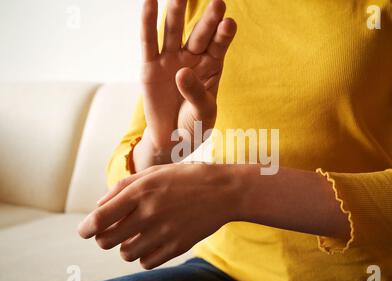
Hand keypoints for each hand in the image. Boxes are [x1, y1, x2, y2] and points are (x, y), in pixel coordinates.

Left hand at [78, 164, 244, 268]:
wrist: (223, 191)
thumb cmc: (186, 178)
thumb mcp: (153, 172)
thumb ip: (123, 187)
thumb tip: (99, 206)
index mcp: (140, 191)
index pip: (99, 219)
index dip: (85, 229)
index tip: (85, 231)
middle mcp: (148, 213)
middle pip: (107, 241)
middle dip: (104, 238)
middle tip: (112, 232)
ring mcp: (163, 232)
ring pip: (126, 254)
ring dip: (126, 247)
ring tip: (137, 235)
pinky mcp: (177, 246)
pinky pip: (146, 263)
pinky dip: (144, 256)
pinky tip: (152, 243)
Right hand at [135, 0, 236, 168]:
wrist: (173, 140)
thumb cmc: (194, 124)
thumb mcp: (203, 113)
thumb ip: (196, 93)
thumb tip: (181, 72)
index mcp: (211, 68)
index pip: (219, 46)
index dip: (224, 35)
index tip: (229, 23)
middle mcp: (191, 59)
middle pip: (199, 35)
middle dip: (207, 20)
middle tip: (217, 3)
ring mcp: (170, 60)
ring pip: (173, 32)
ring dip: (176, 13)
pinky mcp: (149, 67)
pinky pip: (148, 43)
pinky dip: (147, 23)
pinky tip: (149, 2)